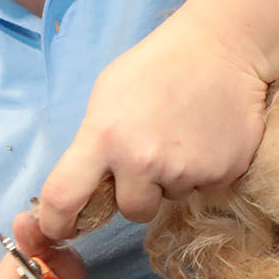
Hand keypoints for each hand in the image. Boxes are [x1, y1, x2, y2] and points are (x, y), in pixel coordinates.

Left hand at [37, 5, 268, 238]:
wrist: (223, 48)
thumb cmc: (158, 66)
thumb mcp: (107, 95)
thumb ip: (95, 142)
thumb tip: (89, 183)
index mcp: (104, 138)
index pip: (63, 199)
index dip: (55, 224)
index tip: (60, 230)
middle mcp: (143, 161)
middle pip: (132, 211)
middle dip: (138, 195)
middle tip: (150, 161)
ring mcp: (186, 170)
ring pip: (172, 196)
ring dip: (174, 177)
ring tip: (184, 135)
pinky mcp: (223, 172)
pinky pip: (205, 186)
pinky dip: (205, 168)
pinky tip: (207, 136)